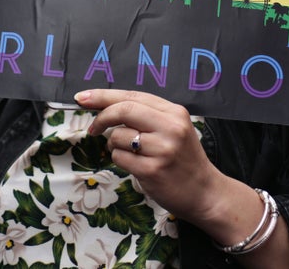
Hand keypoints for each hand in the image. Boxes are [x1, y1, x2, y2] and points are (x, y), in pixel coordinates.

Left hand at [75, 89, 288, 266]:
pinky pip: (119, 158)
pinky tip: (136, 166)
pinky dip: (120, 160)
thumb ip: (147, 115)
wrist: (206, 193)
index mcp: (174, 112)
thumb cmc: (184, 160)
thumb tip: (106, 106)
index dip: (103, 95)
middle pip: (123, 110)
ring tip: (132, 154)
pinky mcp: (152, 170)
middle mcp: (170, 127)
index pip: (132, 96)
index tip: (83, 97)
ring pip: (118, 137)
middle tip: (92, 128)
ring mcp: (162, 149)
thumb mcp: (174, 129)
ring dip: (114, 145)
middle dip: (101, 117)